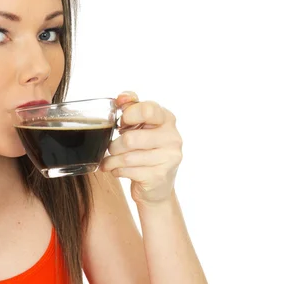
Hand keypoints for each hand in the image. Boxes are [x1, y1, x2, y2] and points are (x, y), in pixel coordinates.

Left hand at [100, 91, 182, 205]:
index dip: (128, 115)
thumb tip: (122, 97)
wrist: (157, 186)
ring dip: (112, 160)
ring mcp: (169, 158)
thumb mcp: (141, 126)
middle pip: (130, 138)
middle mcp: (173, 137)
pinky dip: (116, 171)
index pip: (147, 110)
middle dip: (114, 145)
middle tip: (112, 148)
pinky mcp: (159, 176)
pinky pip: (128, 171)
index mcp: (167, 119)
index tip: (122, 123)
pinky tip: (118, 170)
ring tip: (109, 162)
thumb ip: (132, 107)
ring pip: (127, 157)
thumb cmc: (145, 150)